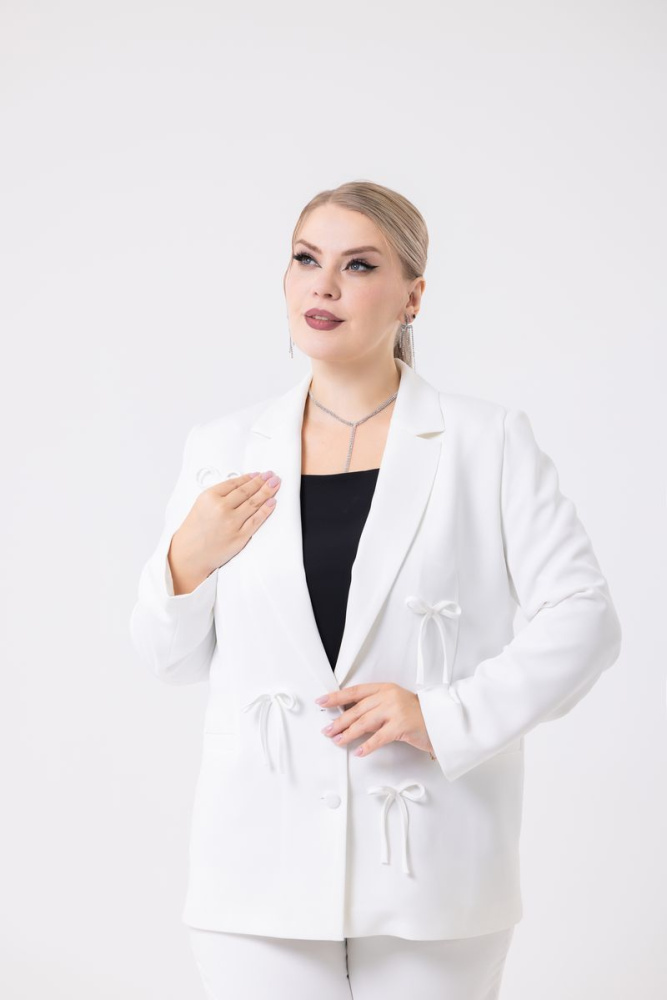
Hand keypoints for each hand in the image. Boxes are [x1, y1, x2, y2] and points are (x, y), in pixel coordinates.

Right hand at [169, 471, 281, 590]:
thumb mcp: (200, 505)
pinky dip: (266, 510)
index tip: (258, 474)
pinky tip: (272, 502)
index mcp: (210, 497)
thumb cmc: (193, 531)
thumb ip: (219, 495)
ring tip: (275, 484)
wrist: (188, 555)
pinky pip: (257, 520)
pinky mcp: (240, 536)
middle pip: (247, 491)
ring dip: (267, 492)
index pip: (235, 483)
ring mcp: (232, 522)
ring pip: (254, 503)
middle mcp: (221, 508)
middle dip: (262, 481)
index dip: (249, 478)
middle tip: (271, 475)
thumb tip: (241, 486)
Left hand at [315, 683, 435, 758]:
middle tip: (327, 730)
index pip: (355, 691)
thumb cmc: (416, 714)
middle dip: (339, 721)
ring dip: (348, 733)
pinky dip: (367, 746)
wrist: (439, 720)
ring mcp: (395, 710)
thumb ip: (374, 706)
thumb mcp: (393, 703)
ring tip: (338, 741)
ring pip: (364, 722)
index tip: (322, 701)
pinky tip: (359, 752)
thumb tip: (348, 716)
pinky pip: (379, 737)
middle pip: (357, 709)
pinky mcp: (401, 726)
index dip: (336, 697)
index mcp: (384, 688)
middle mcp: (388, 696)